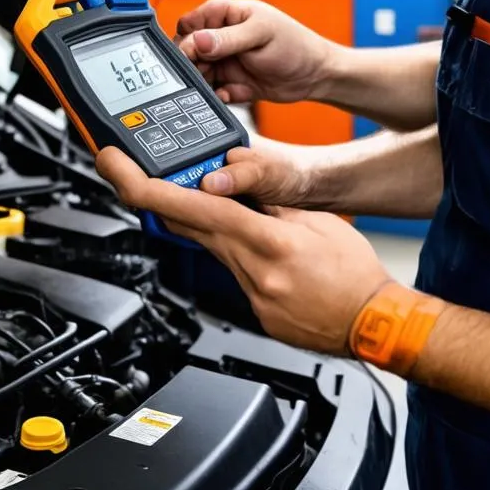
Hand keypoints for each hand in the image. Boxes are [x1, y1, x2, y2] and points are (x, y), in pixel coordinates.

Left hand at [95, 147, 390, 354]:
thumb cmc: (354, 273)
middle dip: (153, 196)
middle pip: (185, 226)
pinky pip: (227, 270)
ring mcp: (249, 293)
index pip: (192, 206)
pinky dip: (227, 248)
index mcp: (266, 241)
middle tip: (129, 170)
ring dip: (195, 218)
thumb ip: (269, 199)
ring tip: (201, 194)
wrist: (375, 325)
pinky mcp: (252, 308)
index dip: (143, 185)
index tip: (115, 165)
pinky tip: (245, 239)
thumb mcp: (315, 221)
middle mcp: (250, 270)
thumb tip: (231, 178)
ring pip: (205, 245)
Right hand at [175, 0, 333, 104]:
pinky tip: (227, 94)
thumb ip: (228, 39)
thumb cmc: (294, 45)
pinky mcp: (232, 83)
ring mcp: (226, 62)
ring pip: (198, 73)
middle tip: (199, 73)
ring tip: (212, 86)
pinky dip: (216, 96)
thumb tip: (197, 40)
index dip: (186, 36)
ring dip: (201, 82)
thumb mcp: (260, 35)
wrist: (316, 76)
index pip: (192, 22)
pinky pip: (213, 91)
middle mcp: (222, 38)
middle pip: (189, 50)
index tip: (189, 51)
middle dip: (191, 63)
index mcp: (227, 15)